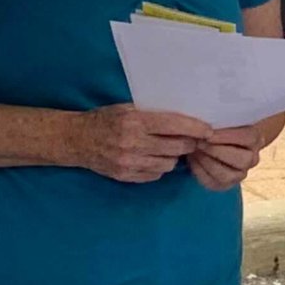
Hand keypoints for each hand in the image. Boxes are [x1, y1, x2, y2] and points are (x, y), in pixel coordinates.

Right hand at [77, 105, 212, 183]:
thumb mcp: (128, 108)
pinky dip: (159, 167)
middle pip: (177, 147)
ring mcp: (128, 162)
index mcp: (135, 121)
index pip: (175, 125)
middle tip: (193, 140)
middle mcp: (132, 142)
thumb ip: (154, 113)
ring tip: (169, 148)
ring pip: (169, 163)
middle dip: (189, 143)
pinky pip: (155, 174)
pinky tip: (154, 158)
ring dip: (174, 156)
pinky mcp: (125, 175)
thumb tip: (188, 117)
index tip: (209, 130)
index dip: (196, 128)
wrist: (76, 139)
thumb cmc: (106, 119)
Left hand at [186, 124, 265, 191]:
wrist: (218, 143)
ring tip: (194, 151)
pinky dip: (200, 171)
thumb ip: (220, 122)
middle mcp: (252, 159)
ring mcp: (240, 174)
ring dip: (207, 162)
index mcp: (256, 139)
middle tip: (199, 143)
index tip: (208, 133)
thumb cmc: (219, 129)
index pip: (248, 138)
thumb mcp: (224, 122)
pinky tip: (193, 160)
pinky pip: (213, 182)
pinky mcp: (225, 185)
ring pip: (227, 175)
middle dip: (217, 151)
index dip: (227, 136)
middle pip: (242, 159)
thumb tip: (205, 123)